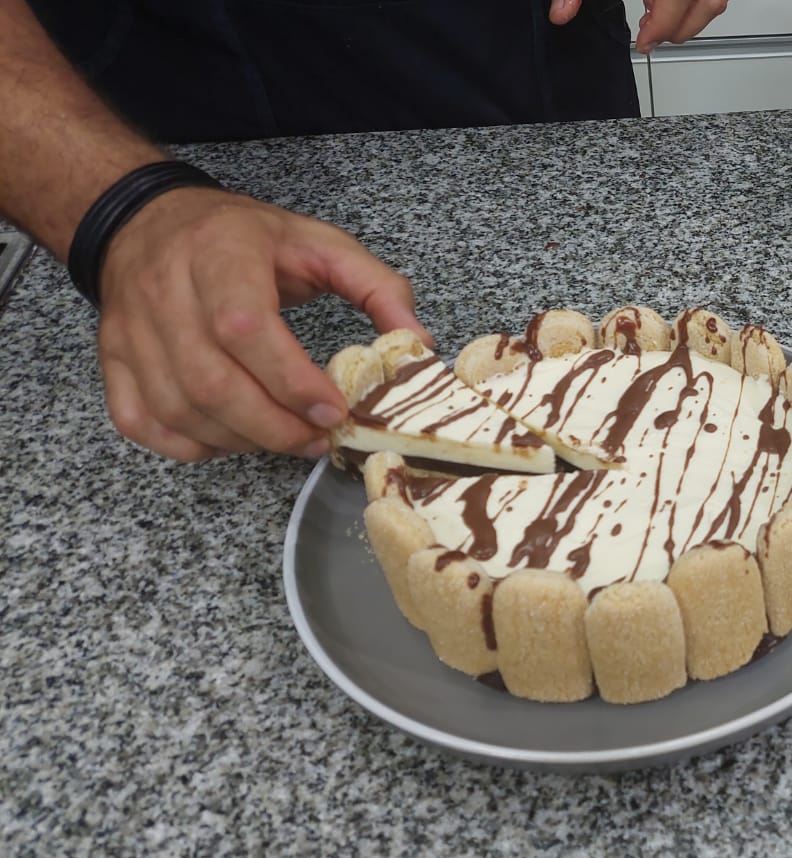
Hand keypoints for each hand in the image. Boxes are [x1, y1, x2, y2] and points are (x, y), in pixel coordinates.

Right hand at [96, 188, 427, 461]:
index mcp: (221, 253)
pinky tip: (231, 438)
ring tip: (284, 438)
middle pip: (210, 381)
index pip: (244, 328)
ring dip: (239, 440)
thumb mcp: (319, 244)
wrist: (150, 220)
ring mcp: (133, 329)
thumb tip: (419, 343)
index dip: (290, 381)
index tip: (332, 410)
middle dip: (272, 426)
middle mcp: (166, 291)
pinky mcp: (115, 358)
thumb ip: (378, 288)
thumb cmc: (242, 238)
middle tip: (316, 439)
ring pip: (179, 409)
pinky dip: (188, 445)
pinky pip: (141, 421)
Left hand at [547, 0, 728, 52]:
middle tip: (652, 38)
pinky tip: (665, 0)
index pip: (673, 6)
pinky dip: (695, 1)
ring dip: (691, 16)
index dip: (659, 31)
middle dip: (680, 29)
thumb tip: (561, 14)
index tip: (643, 44)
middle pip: (706, 4)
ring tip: (658, 20)